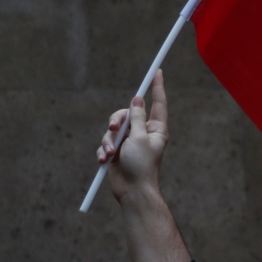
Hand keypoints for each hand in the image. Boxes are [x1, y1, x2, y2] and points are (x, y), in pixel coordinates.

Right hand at [97, 69, 190, 261]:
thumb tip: (137, 99)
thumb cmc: (142, 165)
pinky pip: (106, 143)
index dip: (157, 87)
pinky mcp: (118, 151)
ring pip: (113, 129)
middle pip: (127, 114)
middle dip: (117, 120)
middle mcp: (144, 133)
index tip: (158, 71)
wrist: (132, 191)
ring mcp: (130, 142)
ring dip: (108, 140)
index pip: (157, 103)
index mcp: (156, 129)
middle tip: (115, 129)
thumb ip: (136, 117)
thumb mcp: (139, 137)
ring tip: (111, 153)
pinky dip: (104, 151)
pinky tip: (105, 161)